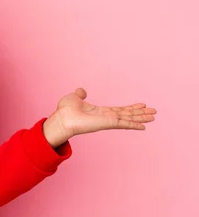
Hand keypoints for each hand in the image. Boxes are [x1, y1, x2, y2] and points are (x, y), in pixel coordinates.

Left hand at [43, 88, 157, 146]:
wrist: (62, 118)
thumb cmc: (66, 110)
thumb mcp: (74, 97)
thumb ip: (80, 94)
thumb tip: (82, 91)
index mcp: (100, 111)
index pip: (119, 110)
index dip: (131, 108)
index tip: (141, 105)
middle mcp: (106, 117)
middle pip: (128, 114)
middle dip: (141, 113)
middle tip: (154, 112)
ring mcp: (108, 121)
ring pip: (129, 118)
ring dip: (142, 117)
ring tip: (154, 116)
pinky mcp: (108, 123)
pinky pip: (124, 123)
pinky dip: (134, 124)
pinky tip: (144, 126)